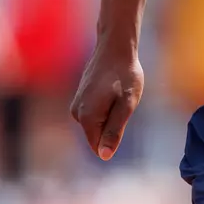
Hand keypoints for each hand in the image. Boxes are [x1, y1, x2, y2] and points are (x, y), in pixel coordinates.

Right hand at [69, 45, 144, 160]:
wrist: (115, 47)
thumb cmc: (125, 75)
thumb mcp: (127, 105)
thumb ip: (114, 131)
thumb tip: (104, 156)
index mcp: (86, 118)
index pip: (99, 147)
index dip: (115, 138)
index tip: (123, 117)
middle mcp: (76, 114)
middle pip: (98, 135)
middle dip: (113, 125)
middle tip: (123, 102)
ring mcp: (76, 105)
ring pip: (97, 124)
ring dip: (111, 115)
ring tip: (119, 95)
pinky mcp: (80, 98)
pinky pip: (96, 113)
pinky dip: (107, 106)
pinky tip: (113, 90)